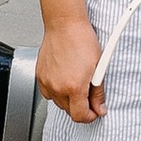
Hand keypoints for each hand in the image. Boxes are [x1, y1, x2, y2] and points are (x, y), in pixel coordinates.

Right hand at [37, 9, 103, 126]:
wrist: (65, 24)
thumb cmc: (82, 39)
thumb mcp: (98, 66)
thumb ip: (98, 92)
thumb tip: (100, 107)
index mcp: (74, 86)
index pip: (80, 116)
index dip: (90, 116)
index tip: (95, 111)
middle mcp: (58, 86)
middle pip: (69, 111)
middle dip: (80, 106)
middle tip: (89, 93)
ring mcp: (47, 81)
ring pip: (58, 103)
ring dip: (68, 99)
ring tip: (76, 83)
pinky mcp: (40, 75)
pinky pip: (48, 92)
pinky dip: (56, 91)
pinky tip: (64, 79)